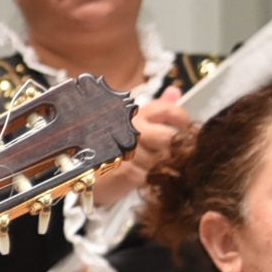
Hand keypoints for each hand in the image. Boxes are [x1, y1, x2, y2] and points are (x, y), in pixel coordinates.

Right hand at [85, 84, 188, 205]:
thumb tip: (175, 91)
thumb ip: (157, 111)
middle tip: (174, 157)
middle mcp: (129, 127)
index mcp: (133, 113)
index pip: (167, 110)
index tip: (188, 130)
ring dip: (162, 168)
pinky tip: (142, 178)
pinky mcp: (125, 171)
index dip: (183, 121)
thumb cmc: (112, 149)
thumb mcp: (134, 125)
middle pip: (169, 138)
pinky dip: (151, 179)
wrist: (83, 175)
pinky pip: (152, 176)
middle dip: (174, 150)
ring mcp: (126, 149)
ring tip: (152, 169)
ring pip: (162, 160)